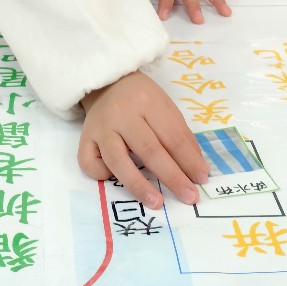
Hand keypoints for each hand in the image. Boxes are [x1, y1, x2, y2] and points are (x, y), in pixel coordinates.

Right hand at [78, 71, 207, 208]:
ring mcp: (101, 128)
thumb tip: (197, 168)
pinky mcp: (84, 138)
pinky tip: (114, 179)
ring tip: (156, 202)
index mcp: (148, 103)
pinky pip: (88, 162)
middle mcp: (122, 115)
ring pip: (118, 160)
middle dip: (172, 176)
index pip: (172, 136)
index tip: (202, 179)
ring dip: (138, 185)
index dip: (188, 160)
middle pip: (148, 149)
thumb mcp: (165, 107)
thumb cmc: (141, 99)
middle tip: (189, 197)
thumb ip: (181, 135)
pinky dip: (101, 174)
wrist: (106, 83)